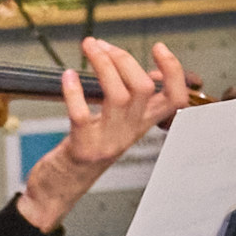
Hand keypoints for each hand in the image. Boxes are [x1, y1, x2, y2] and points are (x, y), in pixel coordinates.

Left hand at [9, 38, 198, 231]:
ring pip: (118, 97)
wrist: (60, 191)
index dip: (174, 72)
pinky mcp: (83, 149)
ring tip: (88, 48)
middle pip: (143, 88)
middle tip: (100, 44)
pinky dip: (74, 92)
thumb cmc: (86, 151)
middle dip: (122, 58)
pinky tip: (67, 76)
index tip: (158, 47)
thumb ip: (135, 103)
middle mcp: (130, 134)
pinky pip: (82, 116)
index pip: (175, 100)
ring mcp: (108, 142)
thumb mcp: (117, 126)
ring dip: (102, 66)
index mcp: (141, 126)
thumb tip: (153, 73)